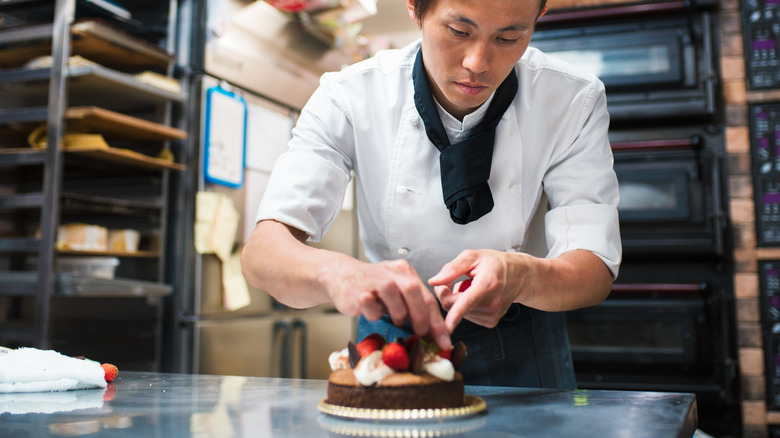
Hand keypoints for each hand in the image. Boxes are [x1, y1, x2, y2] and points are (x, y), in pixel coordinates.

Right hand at [318, 259, 450, 349]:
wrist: (341, 276)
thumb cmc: (374, 288)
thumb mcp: (397, 292)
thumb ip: (414, 307)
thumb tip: (434, 335)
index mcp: (404, 271)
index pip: (427, 296)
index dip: (437, 321)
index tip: (444, 341)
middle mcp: (390, 272)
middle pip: (412, 289)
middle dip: (421, 315)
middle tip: (422, 332)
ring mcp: (373, 280)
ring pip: (392, 293)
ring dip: (399, 312)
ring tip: (397, 320)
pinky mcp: (357, 291)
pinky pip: (370, 305)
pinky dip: (375, 314)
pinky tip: (374, 314)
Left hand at [429, 249, 527, 331]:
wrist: (519, 276)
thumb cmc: (495, 264)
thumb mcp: (473, 256)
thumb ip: (452, 268)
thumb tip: (433, 282)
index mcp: (488, 284)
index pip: (467, 302)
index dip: (454, 315)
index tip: (445, 328)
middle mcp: (492, 303)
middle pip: (454, 307)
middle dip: (447, 293)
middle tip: (454, 280)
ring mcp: (492, 315)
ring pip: (459, 312)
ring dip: (458, 300)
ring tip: (473, 287)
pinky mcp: (490, 322)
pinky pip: (466, 316)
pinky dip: (466, 307)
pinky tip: (477, 297)